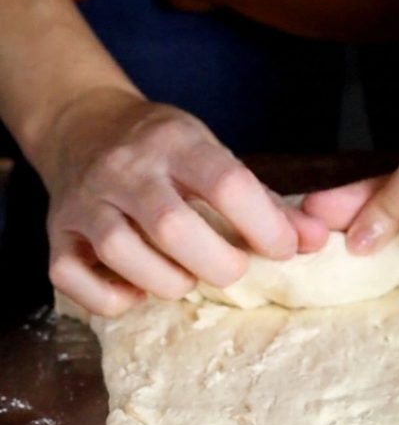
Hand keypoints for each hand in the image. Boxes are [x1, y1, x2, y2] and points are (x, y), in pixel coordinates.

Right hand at [45, 89, 326, 315]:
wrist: (82, 125)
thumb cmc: (161, 149)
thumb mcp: (212, 155)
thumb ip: (264, 201)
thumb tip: (316, 241)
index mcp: (174, 141)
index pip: (226, 183)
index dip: (264, 226)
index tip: (284, 250)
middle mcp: (125, 168)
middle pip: (173, 226)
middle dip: (217, 264)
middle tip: (232, 270)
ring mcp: (84, 200)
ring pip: (122, 253)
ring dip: (167, 281)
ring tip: (186, 278)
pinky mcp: (55, 232)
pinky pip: (74, 280)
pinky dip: (112, 299)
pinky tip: (137, 289)